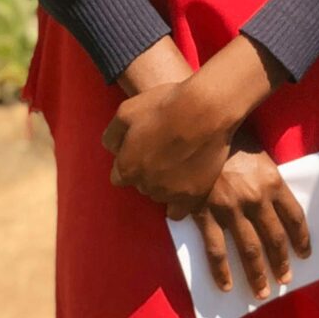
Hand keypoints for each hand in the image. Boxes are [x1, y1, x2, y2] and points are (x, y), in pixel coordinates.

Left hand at [104, 78, 232, 211]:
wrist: (205, 110)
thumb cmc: (165, 106)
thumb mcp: (126, 110)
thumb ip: (113, 135)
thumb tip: (113, 150)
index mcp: (126, 167)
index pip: (120, 175)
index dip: (131, 160)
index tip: (144, 147)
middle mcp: (144, 185)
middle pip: (141, 183)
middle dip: (149, 170)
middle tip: (164, 149)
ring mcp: (169, 193)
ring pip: (160, 194)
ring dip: (165, 182)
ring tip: (180, 159)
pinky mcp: (192, 196)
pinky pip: (178, 211)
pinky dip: (179, 201)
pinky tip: (185, 185)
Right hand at [182, 129, 310, 302]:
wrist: (201, 130)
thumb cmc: (234, 139)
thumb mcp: (260, 154)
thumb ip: (268, 179)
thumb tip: (276, 202)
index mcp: (273, 181)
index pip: (294, 216)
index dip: (301, 237)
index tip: (305, 253)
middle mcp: (256, 199)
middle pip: (274, 238)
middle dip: (281, 261)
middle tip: (286, 278)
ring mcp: (231, 209)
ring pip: (248, 249)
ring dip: (257, 273)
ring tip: (263, 291)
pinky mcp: (207, 214)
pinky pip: (216, 250)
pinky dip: (221, 271)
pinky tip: (226, 285)